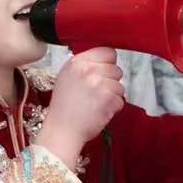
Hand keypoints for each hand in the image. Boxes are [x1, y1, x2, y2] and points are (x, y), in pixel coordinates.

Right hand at [35, 48, 124, 170]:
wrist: (62, 131)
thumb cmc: (64, 108)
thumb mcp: (67, 77)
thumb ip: (85, 66)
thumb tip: (105, 61)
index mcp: (77, 62)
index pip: (107, 52)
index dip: (108, 64)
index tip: (103, 74)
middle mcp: (89, 69)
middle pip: (116, 69)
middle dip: (110, 82)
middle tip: (96, 93)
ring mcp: (100, 83)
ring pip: (120, 85)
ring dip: (112, 96)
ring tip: (96, 104)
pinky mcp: (109, 98)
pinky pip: (121, 100)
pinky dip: (113, 108)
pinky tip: (99, 112)